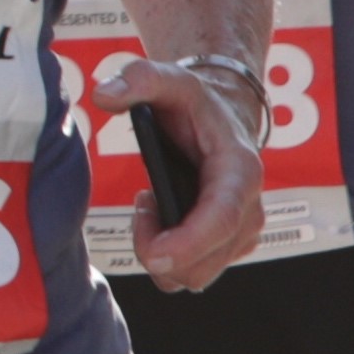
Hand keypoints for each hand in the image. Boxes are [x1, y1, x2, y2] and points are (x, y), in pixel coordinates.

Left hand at [88, 48, 264, 291]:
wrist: (221, 116)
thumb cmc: (195, 103)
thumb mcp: (170, 80)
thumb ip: (139, 79)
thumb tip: (104, 93)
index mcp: (240, 171)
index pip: (222, 220)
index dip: (188, 244)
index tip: (152, 254)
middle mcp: (249, 208)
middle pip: (205, 261)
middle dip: (160, 248)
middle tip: (143, 202)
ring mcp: (241, 231)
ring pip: (196, 274)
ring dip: (162, 250)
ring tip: (152, 202)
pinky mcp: (229, 244)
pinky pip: (192, 271)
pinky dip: (168, 254)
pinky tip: (161, 214)